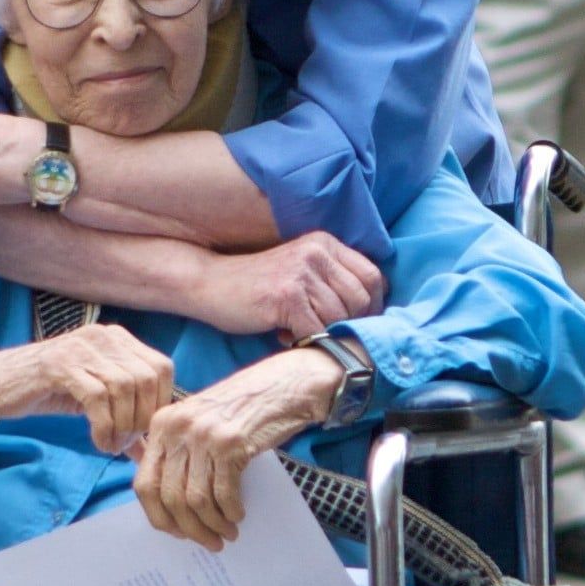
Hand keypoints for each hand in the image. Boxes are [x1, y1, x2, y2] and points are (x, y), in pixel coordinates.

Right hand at [0, 325, 173, 454]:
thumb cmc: (49, 390)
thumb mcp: (94, 400)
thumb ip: (124, 418)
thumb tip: (151, 450)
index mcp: (117, 338)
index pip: (162, 368)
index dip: (159, 404)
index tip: (145, 431)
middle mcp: (103, 336)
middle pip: (147, 379)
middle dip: (142, 419)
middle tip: (126, 444)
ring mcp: (81, 347)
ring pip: (124, 388)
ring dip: (123, 426)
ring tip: (111, 445)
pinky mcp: (60, 365)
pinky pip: (98, 398)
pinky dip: (105, 426)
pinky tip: (99, 441)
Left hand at [132, 349, 339, 547]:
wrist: (282, 386)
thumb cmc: (241, 410)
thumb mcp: (197, 422)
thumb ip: (176, 452)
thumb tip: (167, 505)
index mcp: (161, 425)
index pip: (144, 483)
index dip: (159, 516)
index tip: (177, 532)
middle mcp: (176, 428)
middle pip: (169, 497)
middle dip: (188, 529)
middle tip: (208, 542)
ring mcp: (203, 435)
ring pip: (195, 500)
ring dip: (211, 525)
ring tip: (226, 534)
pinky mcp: (230, 443)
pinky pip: (223, 492)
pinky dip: (230, 511)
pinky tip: (238, 515)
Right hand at [187, 232, 384, 340]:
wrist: (210, 283)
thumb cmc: (257, 285)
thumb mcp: (301, 270)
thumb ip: (332, 281)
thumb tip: (372, 313)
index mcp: (325, 243)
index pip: (374, 276)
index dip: (374, 306)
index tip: (359, 323)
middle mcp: (317, 253)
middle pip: (362, 299)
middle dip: (351, 325)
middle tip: (328, 334)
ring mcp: (301, 273)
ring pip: (340, 318)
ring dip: (324, 334)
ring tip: (300, 333)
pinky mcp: (286, 296)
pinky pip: (316, 330)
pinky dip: (306, 342)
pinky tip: (286, 336)